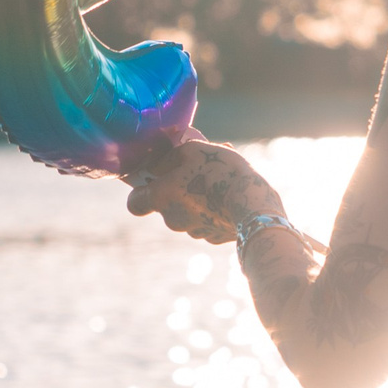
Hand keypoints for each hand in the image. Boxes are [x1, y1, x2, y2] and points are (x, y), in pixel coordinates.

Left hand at [124, 136, 285, 243]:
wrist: (253, 205)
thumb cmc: (219, 173)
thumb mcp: (193, 150)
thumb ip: (170, 157)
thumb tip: (159, 164)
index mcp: (160, 197)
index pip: (134, 203)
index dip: (141, 193)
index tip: (154, 182)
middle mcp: (171, 219)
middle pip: (166, 206)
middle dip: (178, 192)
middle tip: (196, 175)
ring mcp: (193, 231)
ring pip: (189, 215)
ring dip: (198, 202)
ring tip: (219, 185)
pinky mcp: (213, 237)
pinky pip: (208, 223)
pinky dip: (214, 213)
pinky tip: (230, 201)